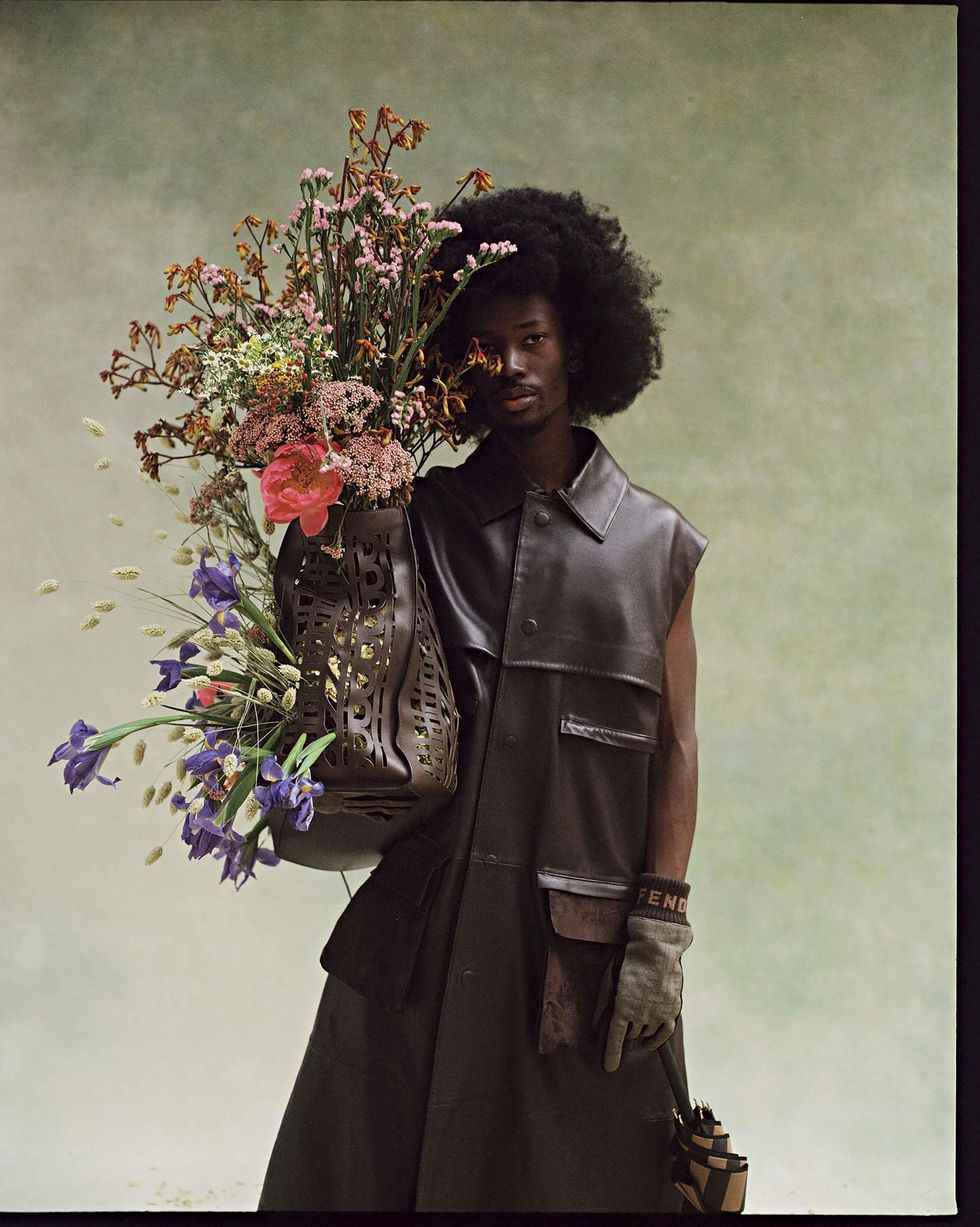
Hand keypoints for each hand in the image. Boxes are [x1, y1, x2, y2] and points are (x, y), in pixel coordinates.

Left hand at [592, 914, 692, 1072]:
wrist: (657, 948)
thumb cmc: (630, 960)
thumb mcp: (609, 978)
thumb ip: (602, 1003)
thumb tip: (596, 1024)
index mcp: (623, 1007)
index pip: (615, 1039)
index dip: (611, 1055)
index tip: (609, 1067)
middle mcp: (641, 1013)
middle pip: (630, 1036)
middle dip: (623, 1037)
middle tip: (621, 1033)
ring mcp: (659, 1013)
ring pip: (645, 1035)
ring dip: (638, 1034)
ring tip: (633, 1027)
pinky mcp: (672, 1009)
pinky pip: (664, 1032)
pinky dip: (656, 1040)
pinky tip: (649, 1042)